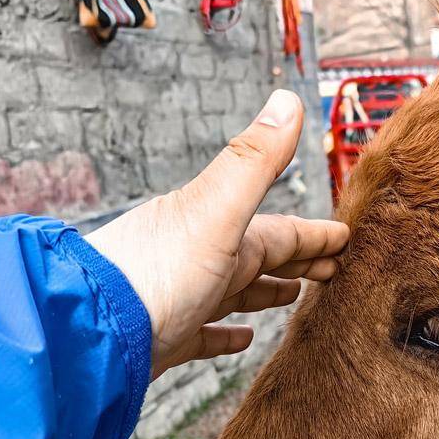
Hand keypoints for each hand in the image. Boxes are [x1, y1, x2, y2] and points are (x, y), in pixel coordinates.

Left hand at [86, 90, 348, 377]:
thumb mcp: (214, 210)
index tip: (346, 235)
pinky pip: (205, 333)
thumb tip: (288, 99)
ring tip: (294, 296)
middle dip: (298, 260)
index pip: (280, 230)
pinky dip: (227, 333)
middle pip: (260, 258)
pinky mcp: (167, 339)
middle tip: (333, 270)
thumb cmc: (156, 272)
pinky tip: (244, 339)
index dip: (314, 234)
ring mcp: (182, 298)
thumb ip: (254, 161)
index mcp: (217, 229)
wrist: (93, 330)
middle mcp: (200, 259)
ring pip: (235, 292)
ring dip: (265, 291)